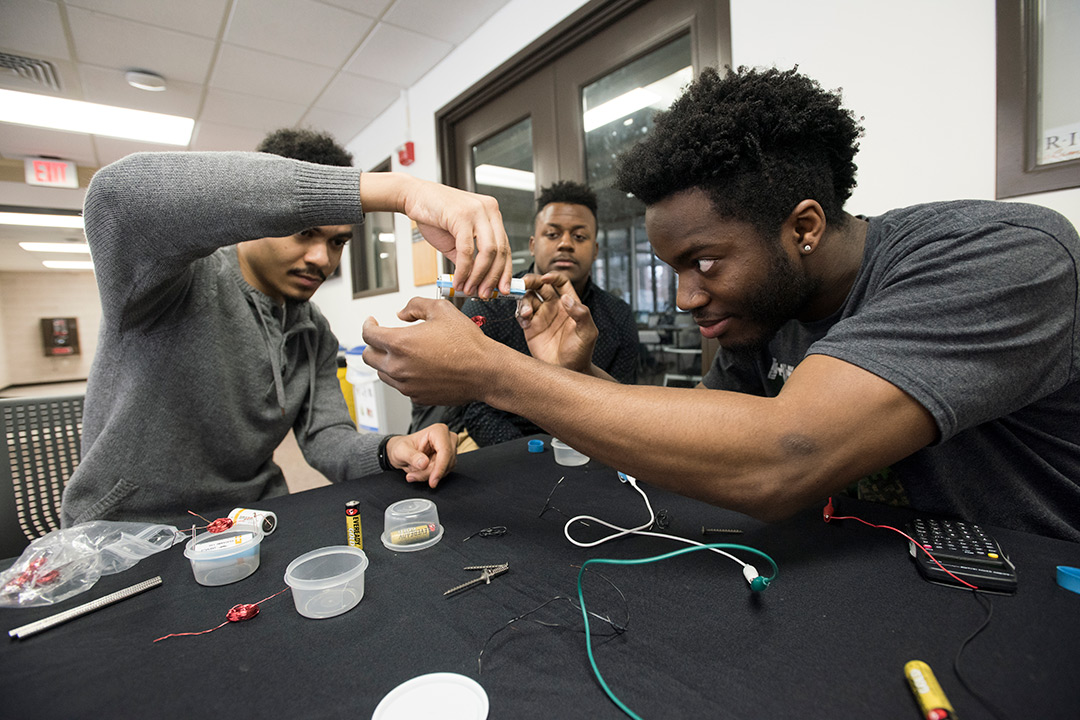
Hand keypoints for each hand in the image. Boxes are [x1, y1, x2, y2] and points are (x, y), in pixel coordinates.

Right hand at [359, 173, 512, 297]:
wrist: (412, 196)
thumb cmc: (434, 215)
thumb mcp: (456, 240)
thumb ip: (470, 258)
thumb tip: (479, 281)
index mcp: (491, 214)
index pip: (506, 247)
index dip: (505, 271)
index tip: (503, 289)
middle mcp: (489, 210)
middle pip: (501, 251)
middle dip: (494, 278)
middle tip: (485, 294)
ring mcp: (477, 211)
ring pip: (488, 251)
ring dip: (479, 276)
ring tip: (470, 289)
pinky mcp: (462, 215)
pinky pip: (467, 249)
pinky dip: (464, 269)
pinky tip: (459, 280)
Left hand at [361, 297, 498, 405]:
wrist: (485, 371)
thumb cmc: (467, 343)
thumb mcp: (441, 309)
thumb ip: (415, 306)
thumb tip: (401, 313)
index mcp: (400, 343)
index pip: (368, 335)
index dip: (368, 325)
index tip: (371, 323)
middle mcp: (399, 367)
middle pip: (369, 357)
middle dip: (373, 345)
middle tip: (383, 338)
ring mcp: (407, 385)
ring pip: (382, 374)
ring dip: (386, 362)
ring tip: (402, 353)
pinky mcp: (417, 397)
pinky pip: (401, 386)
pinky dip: (403, 376)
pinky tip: (418, 367)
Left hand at [386, 424, 456, 487]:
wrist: (402, 452)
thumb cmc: (402, 447)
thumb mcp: (401, 451)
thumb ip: (412, 456)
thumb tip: (424, 463)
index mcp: (438, 431)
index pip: (445, 451)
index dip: (440, 468)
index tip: (432, 481)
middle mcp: (447, 439)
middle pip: (446, 461)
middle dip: (430, 473)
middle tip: (413, 476)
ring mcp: (449, 449)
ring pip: (446, 469)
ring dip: (430, 475)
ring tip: (414, 473)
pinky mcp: (448, 459)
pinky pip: (444, 472)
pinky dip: (432, 476)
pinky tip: (420, 472)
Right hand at [517, 272, 597, 372]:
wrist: (568, 371)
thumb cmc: (581, 353)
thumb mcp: (588, 333)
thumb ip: (582, 314)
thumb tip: (567, 298)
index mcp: (569, 304)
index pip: (560, 283)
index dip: (552, 277)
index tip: (545, 278)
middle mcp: (554, 307)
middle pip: (540, 286)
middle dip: (531, 281)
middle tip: (522, 283)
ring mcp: (541, 317)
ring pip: (528, 298)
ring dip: (524, 301)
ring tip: (527, 313)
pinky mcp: (530, 327)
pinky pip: (520, 314)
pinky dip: (519, 314)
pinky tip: (525, 322)